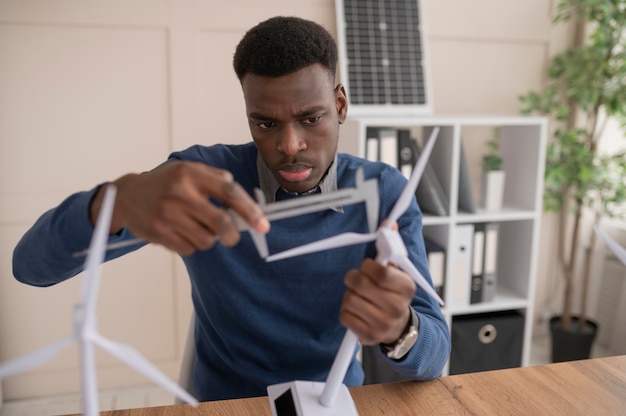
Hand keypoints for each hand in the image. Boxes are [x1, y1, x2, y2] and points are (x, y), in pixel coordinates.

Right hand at [90, 161, 268, 255]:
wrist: (127, 196)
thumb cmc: (167, 183)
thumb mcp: (190, 170)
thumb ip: (217, 179)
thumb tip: (246, 201)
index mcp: (190, 174)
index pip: (229, 192)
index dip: (250, 210)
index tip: (263, 225)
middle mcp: (179, 194)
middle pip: (220, 223)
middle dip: (233, 235)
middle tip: (234, 237)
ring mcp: (167, 215)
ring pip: (206, 240)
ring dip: (209, 239)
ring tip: (197, 227)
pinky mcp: (158, 233)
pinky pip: (189, 249)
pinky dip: (192, 245)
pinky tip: (181, 232)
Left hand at [340, 258, 415, 345]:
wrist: (398, 326)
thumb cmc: (392, 295)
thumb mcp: (396, 275)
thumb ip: (389, 255)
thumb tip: (389, 234)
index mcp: (406, 288)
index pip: (381, 272)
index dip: (368, 266)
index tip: (366, 266)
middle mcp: (397, 307)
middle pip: (360, 284)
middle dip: (353, 277)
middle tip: (356, 278)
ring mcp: (383, 324)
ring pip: (349, 299)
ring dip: (349, 294)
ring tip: (358, 296)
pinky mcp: (369, 336)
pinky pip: (345, 316)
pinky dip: (346, 311)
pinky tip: (356, 310)